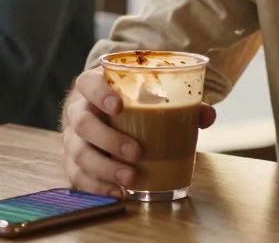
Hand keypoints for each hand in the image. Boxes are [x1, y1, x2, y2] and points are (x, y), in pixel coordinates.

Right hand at [60, 67, 216, 196]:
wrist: (102, 114)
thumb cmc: (129, 102)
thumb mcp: (146, 95)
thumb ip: (177, 102)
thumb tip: (206, 114)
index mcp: (93, 87)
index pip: (88, 83)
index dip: (99, 94)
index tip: (119, 106)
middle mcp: (78, 110)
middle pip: (82, 123)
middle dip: (108, 140)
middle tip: (137, 152)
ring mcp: (72, 137)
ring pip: (78, 153)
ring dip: (104, 169)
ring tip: (130, 179)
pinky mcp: (72, 161)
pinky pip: (77, 176)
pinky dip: (96, 187)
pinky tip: (117, 194)